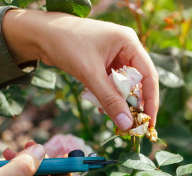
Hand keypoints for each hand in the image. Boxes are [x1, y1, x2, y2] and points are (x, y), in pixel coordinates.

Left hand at [2, 10, 159, 128]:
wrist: (40, 34)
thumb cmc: (66, 45)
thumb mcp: (90, 74)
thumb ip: (109, 100)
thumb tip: (127, 124)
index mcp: (128, 42)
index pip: (148, 75)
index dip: (150, 101)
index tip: (149, 122)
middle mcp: (125, 47)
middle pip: (138, 81)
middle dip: (134, 103)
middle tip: (132, 125)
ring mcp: (114, 54)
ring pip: (123, 84)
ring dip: (119, 101)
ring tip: (114, 117)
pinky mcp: (102, 62)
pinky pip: (111, 83)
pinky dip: (108, 96)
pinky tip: (101, 107)